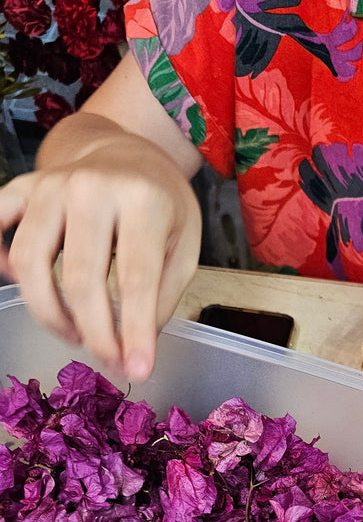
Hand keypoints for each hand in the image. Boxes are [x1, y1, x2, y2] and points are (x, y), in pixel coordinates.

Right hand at [0, 129, 201, 381]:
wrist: (129, 151)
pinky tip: (18, 285)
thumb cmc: (162, 205)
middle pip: (80, 279)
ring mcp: (50, 185)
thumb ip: (163, 294)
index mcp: (142, 200)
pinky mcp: (22, 187)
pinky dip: (1, 262)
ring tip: (77, 334)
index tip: (137, 371)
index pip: (134, 279)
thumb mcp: (184, 246)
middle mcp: (90, 188)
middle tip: (109, 362)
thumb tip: (133, 345)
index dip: (134, 331)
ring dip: (50, 313)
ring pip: (31, 263)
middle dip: (95, 333)